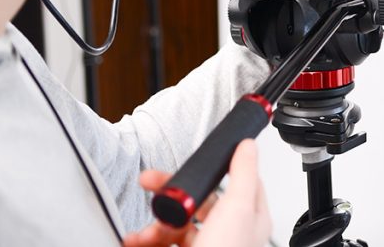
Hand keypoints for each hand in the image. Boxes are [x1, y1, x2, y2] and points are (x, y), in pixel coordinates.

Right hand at [123, 140, 271, 246]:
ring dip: (153, 224)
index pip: (237, 181)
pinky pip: (158, 244)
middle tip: (150, 185)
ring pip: (175, 226)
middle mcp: (227, 234)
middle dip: (170, 196)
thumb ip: (243, 173)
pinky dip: (143, 240)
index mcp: (248, 218)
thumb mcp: (237, 209)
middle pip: (198, 202)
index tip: (197, 159)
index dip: (216, 167)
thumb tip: (249, 145)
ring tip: (142, 232)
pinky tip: (134, 240)